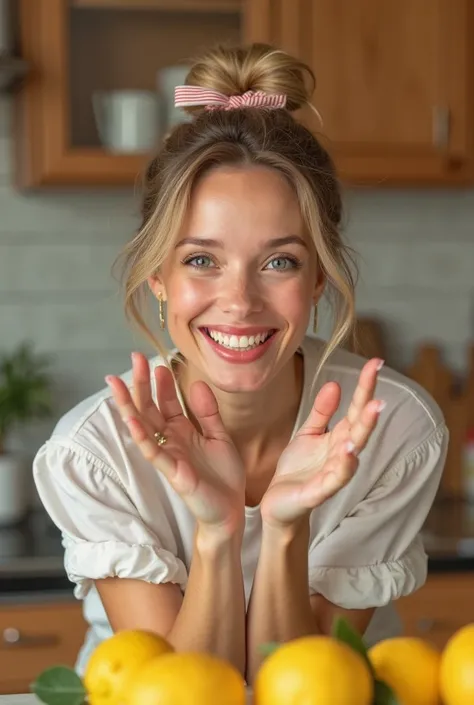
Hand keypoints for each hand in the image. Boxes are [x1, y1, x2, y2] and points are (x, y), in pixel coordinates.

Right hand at [106, 353, 244, 534]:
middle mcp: (170, 440)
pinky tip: (131, 420)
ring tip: (117, 384)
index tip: (157, 361)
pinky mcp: (172, 471)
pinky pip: (153, 452)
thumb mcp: (219, 436)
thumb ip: (207, 412)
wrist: (230, 510)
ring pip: (143, 426)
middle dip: (140, 384)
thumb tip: (196, 383)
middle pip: (149, 408)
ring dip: (129, 405)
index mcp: (181, 430)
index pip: (165, 402)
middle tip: (134, 359)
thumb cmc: (223, 476)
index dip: (160, 382)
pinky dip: (142, 436)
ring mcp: (168, 455)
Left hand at [260, 358, 384, 526]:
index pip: (356, 408)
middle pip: (360, 428)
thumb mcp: (308, 433)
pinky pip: (335, 478)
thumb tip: (335, 383)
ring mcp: (333, 473)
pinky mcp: (319, 491)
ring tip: (371, 411)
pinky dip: (344, 465)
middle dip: (370, 410)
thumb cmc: (298, 469)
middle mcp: (342, 453)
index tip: (376, 363)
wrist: (280, 503)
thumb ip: (322, 412)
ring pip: (353, 452)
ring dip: (363, 432)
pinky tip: (349, 450)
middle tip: (380, 390)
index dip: (366, 386)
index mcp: (339, 437)